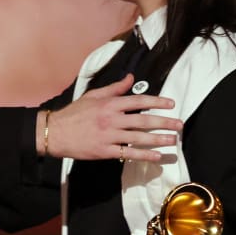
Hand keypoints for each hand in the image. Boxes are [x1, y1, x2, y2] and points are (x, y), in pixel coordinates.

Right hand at [40, 74, 182, 160]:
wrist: (55, 132)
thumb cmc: (74, 113)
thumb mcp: (93, 95)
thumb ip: (114, 88)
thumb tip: (130, 78)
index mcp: (109, 104)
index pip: (138, 101)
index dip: (156, 102)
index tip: (171, 104)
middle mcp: (111, 119)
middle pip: (143, 120)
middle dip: (164, 122)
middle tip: (179, 125)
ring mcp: (109, 136)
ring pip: (138, 138)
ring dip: (158, 139)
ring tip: (173, 140)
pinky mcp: (105, 151)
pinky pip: (128, 153)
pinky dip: (143, 155)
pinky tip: (156, 156)